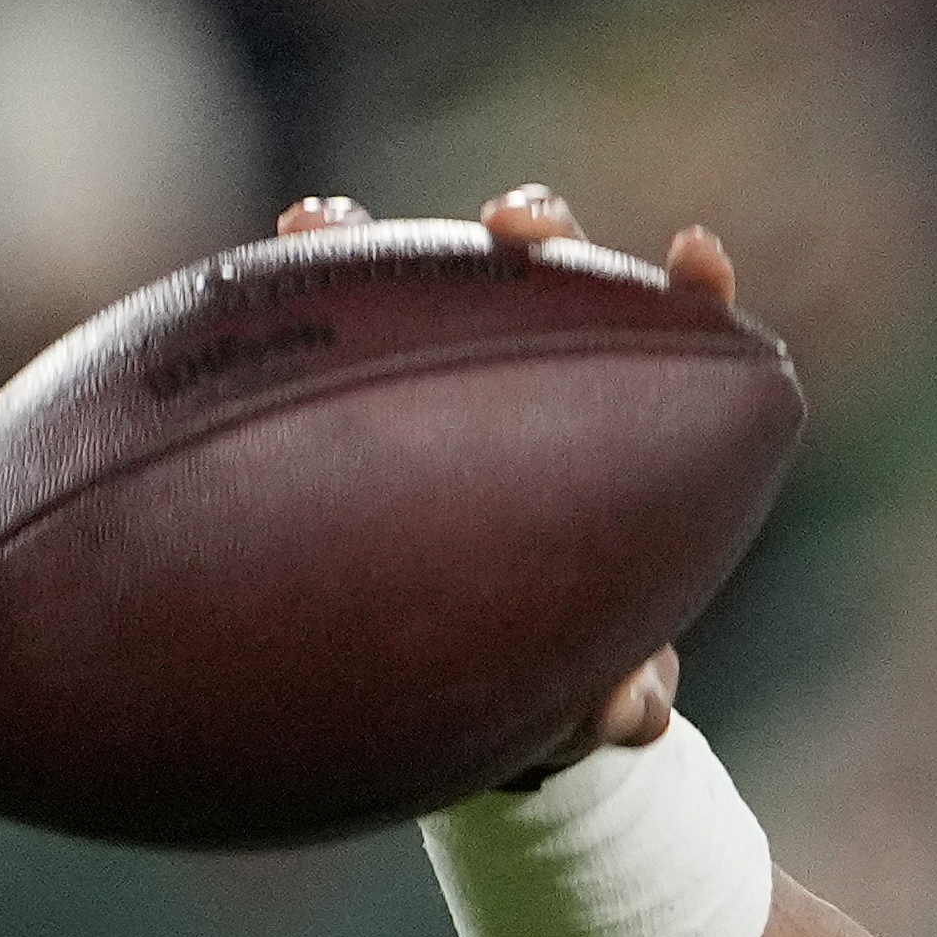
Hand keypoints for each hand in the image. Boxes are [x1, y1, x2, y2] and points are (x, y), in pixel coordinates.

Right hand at [282, 188, 724, 788]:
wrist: (466, 701)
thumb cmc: (556, 677)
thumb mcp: (590, 696)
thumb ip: (618, 699)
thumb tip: (623, 713)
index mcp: (628, 433)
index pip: (677, 343)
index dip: (693, 295)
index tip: (696, 259)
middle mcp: (541, 383)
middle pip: (554, 278)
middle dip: (537, 229)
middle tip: (514, 225)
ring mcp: (443, 382)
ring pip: (421, 287)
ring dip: (380, 244)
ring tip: (326, 224)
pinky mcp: (353, 404)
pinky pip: (315, 348)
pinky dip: (283, 307)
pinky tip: (240, 285)